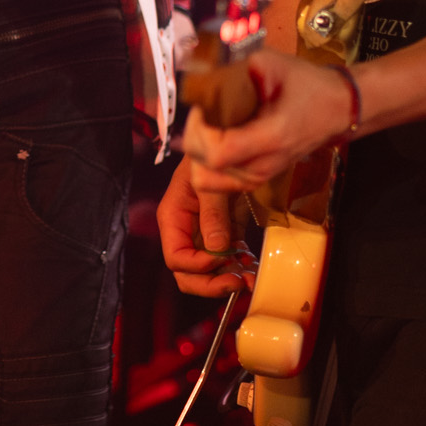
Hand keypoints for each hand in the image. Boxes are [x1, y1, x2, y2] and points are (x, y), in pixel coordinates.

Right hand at [157, 156, 256, 298]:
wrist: (227, 141)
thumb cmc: (208, 154)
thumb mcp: (207, 181)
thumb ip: (212, 214)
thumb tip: (218, 249)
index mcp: (173, 217)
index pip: (176, 257)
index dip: (198, 265)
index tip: (222, 258)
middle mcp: (185, 230)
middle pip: (187, 273)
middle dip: (211, 283)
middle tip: (237, 282)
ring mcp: (204, 232)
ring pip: (208, 271)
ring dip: (228, 278)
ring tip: (251, 276)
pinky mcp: (223, 230)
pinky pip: (227, 258)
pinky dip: (239, 266)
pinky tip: (251, 263)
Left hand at [182, 46, 355, 192]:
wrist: (337, 109)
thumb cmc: (309, 86)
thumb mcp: (273, 64)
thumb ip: (236, 67)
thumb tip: (201, 70)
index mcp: (271, 137)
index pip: (218, 153)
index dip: (199, 131)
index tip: (201, 108)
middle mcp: (264, 165)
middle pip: (204, 168)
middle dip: (194, 137)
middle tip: (202, 111)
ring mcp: (259, 177)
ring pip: (205, 179)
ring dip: (198, 152)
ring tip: (209, 125)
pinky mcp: (255, 179)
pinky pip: (216, 182)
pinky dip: (206, 163)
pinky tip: (216, 138)